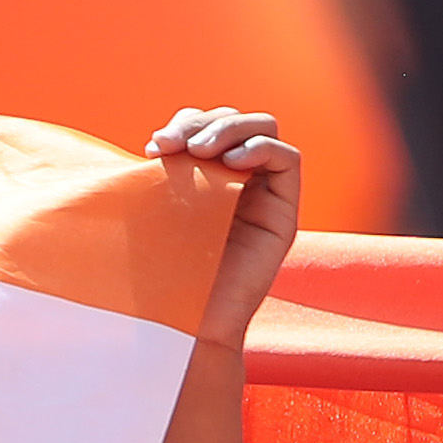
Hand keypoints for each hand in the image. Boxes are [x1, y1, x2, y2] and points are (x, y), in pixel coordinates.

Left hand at [147, 107, 299, 350]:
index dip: (185, 123)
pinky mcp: (284, 214)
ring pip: (264, 130)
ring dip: (230, 129)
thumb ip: (165, 173)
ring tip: (200, 151)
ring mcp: (264, 195)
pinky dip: (261, 149)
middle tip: (173, 145)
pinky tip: (230, 164)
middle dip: (204, 123)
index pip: (207, 125)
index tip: (155, 147)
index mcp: (207, 176)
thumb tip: (158, 142)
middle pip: (236, 120)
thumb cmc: (160, 272)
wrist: (184, 321)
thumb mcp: (155, 211)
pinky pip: (288, 160)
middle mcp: (240, 181)